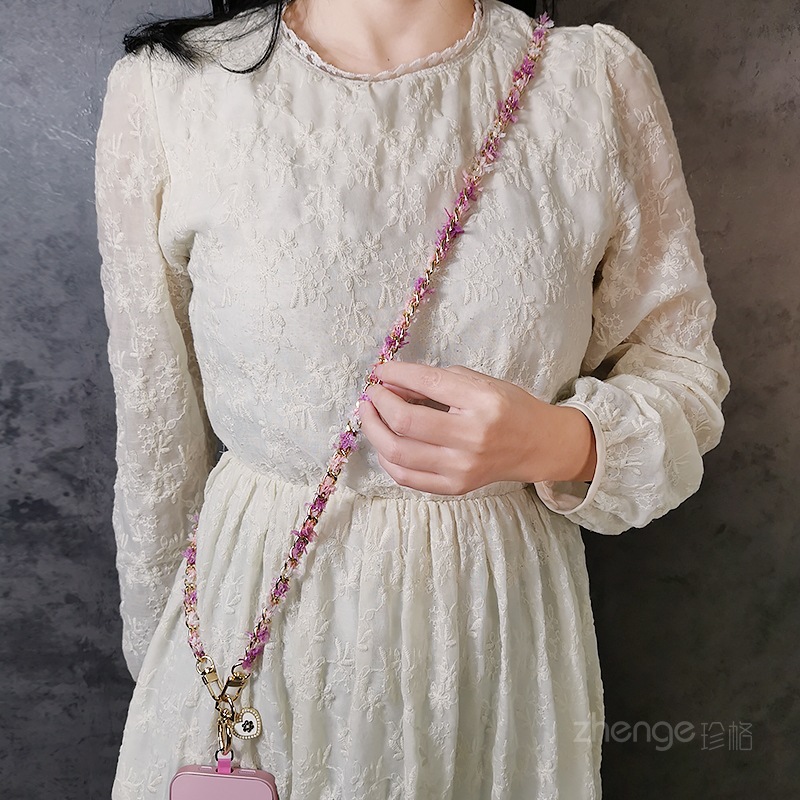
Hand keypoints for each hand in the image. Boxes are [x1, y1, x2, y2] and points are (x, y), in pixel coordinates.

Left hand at [358, 361, 596, 495]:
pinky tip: (385, 443)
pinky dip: (387, 458)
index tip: (379, 371)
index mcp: (481, 402)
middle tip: (371, 395)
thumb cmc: (507, 408)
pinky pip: (406, 477)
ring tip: (371, 416)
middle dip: (378, 404)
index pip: (426, 383)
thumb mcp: (478, 383)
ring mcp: (462, 467)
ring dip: (374, 430)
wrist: (538, 445)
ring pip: (398, 452)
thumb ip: (435, 381)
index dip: (395, 374)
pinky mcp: (455, 487)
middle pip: (405, 421)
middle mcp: (471, 437)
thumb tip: (390, 383)